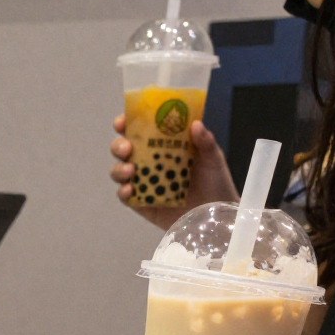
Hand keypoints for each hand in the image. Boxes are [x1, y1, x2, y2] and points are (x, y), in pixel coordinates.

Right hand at [110, 117, 236, 229]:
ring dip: (119, 170)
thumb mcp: (213, 157)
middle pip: (124, 150)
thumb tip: (195, 124)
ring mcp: (144, 182)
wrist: (215, 212)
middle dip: (119, 146)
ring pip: (120, 172)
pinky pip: (126, 197)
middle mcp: (149, 161)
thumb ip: (205, 141)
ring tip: (130, 171)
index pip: (140, 130)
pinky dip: (123, 193)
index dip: (127, 123)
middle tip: (127, 148)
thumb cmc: (214, 181)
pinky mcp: (142, 203)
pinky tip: (129, 190)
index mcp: (163, 144)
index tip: (122, 122)